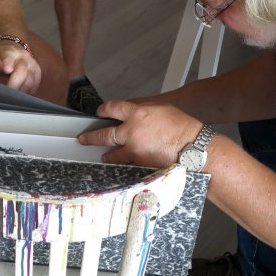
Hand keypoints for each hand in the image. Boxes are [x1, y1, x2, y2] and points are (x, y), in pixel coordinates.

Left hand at [0, 42, 41, 93]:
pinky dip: (28, 92)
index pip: (9, 57)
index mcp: (10, 52)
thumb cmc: (1, 57)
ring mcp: (33, 65)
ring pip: (30, 81)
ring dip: (21, 91)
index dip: (8, 62)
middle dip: (14, 84)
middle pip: (22, 72)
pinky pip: (35, 86)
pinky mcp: (38, 74)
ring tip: (12, 97)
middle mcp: (24, 58)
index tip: (7, 69)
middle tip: (7, 94)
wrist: (15, 51)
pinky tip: (20, 95)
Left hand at [79, 100, 197, 165]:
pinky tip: (119, 167)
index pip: (112, 109)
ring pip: (112, 154)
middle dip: (91, 137)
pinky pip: (126, 166)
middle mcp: (131, 132)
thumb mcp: (161, 109)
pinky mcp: (139, 164)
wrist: (192, 147)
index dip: (103, 110)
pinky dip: (122, 166)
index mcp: (137, 114)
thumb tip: (131, 112)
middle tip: (83, 139)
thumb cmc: (182, 126)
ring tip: (103, 156)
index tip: (99, 112)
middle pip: (104, 134)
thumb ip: (142, 110)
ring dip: (107, 155)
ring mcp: (134, 150)